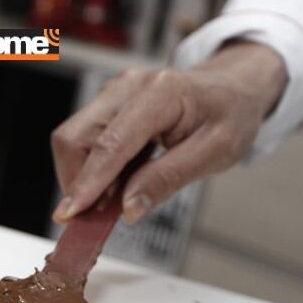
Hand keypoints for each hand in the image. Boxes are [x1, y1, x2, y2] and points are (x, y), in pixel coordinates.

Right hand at [50, 41, 287, 223]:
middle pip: (74, 138)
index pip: (110, 144)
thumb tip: (128, 209)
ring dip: (82, 177)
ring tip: (114, 196)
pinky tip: (115, 181)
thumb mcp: (215, 153)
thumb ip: (168, 179)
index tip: (70, 214)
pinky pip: (82, 141)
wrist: (232, 88)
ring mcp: (112, 94)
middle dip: (77, 181)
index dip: (87, 183)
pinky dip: (90, 169)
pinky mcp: (105, 105)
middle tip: (97, 214)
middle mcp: (127, 88)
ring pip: (72, 141)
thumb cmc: (229, 114)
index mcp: (159, 94)